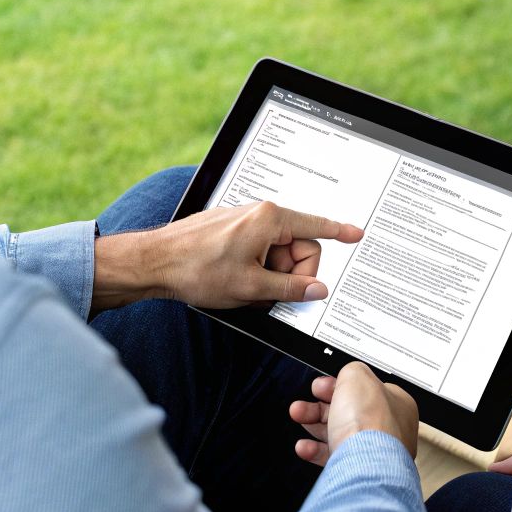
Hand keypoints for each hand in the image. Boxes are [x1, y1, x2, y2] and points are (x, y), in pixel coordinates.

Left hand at [93, 201, 362, 310]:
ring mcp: (244, 222)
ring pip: (276, 253)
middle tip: (275, 297)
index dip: (340, 232)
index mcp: (270, 219)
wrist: (154, 263)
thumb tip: (317, 289)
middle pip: (297, 247)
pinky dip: (256, 271)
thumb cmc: (196, 269)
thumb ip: (290, 289)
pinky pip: (258, 252)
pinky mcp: (232, 232)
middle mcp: (259, 214)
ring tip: (248, 293)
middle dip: (292, 275)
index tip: (357, 234)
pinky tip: (238, 285)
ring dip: (271, 276)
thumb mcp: (251, 288)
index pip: (316, 227)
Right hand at [288, 362, 418, 464]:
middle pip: (349, 412)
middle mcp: (389, 430)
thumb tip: (347, 375)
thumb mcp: (357, 376)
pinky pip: (335, 457)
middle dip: (321, 405)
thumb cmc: (369, 423)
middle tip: (307, 401)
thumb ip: (351, 371)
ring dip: (315, 424)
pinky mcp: (358, 470)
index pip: (366, 390)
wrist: (364, 464)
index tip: (323, 385)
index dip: (341, 385)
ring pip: (339, 434)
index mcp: (396, 404)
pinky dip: (316, 450)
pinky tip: (305, 446)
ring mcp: (374, 452)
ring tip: (299, 415)